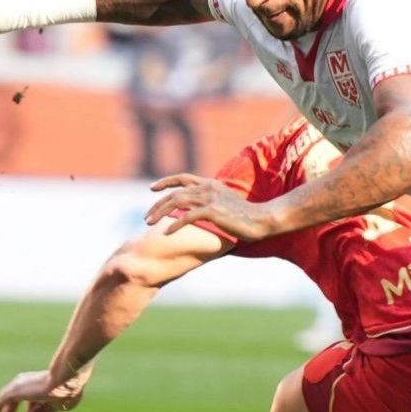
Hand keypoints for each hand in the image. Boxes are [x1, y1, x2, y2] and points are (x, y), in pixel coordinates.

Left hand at [0, 369, 86, 411]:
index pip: (33, 402)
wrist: (64, 381)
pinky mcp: (14, 390)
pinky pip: (0, 402)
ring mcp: (21, 386)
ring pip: (6, 400)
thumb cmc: (67, 392)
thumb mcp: (56, 406)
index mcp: (43, 387)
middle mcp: (30, 384)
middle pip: (17, 400)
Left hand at [145, 174, 270, 239]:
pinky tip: (167, 233)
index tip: (152, 188)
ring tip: (150, 224)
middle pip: (175, 193)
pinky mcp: (213, 211)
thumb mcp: (229, 204)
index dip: (165, 182)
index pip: (182, 178)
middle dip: (157, 204)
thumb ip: (215, 202)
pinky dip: (175, 225)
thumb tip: (205, 210)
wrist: (264, 219)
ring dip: (160, 213)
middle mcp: (208, 188)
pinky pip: (187, 217)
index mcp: (211, 184)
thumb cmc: (249, 216)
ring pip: (177, 203)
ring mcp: (210, 199)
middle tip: (146, 217)